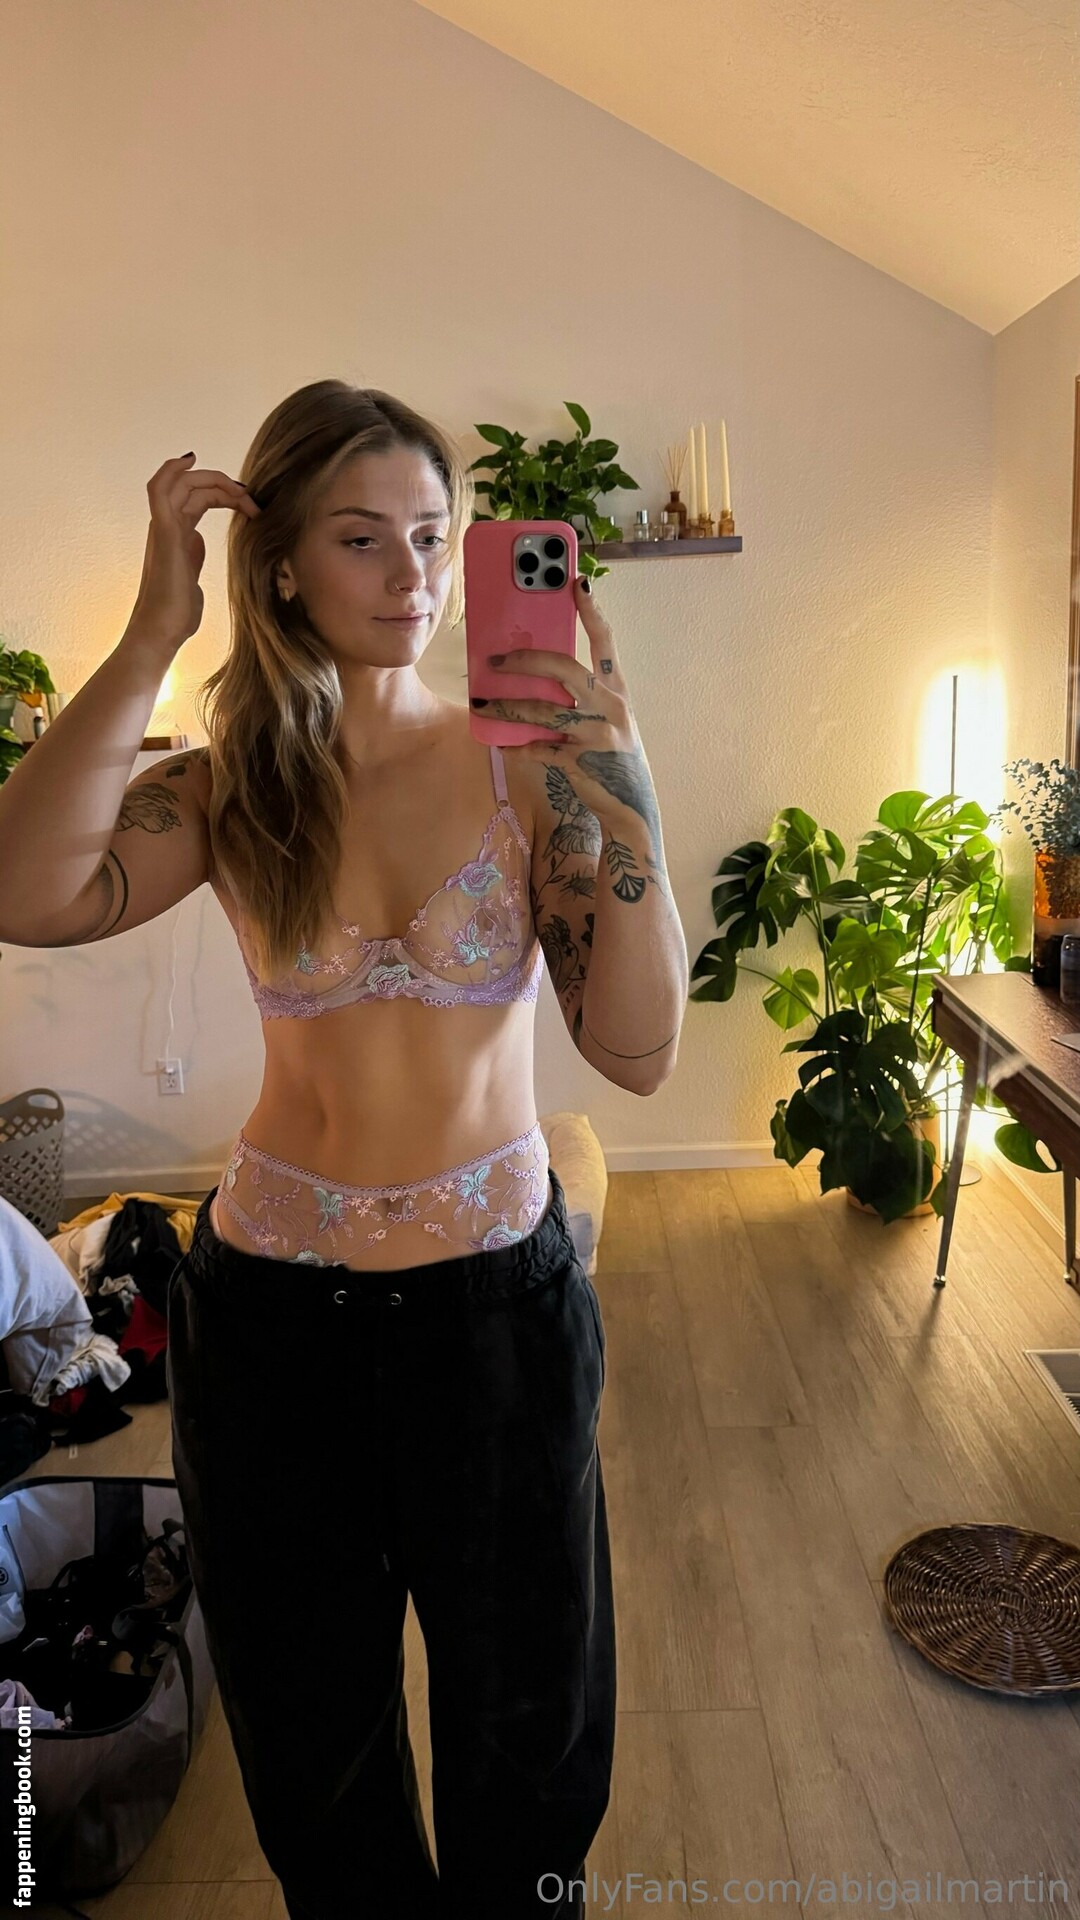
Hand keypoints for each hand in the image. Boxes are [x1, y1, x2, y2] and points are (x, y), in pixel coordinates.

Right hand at [126, 452, 259, 648]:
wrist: (162, 631)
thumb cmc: (176, 612)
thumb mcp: (191, 577)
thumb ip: (193, 556)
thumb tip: (198, 542)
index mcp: (176, 535)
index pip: (198, 498)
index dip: (224, 494)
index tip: (251, 504)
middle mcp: (167, 526)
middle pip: (192, 487)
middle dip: (225, 486)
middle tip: (252, 499)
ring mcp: (163, 528)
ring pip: (180, 483)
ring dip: (213, 480)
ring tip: (241, 492)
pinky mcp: (163, 533)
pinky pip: (159, 490)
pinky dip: (172, 470)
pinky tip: (190, 460)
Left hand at [472, 575, 658, 833]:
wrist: (634, 808)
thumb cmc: (613, 757)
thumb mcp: (609, 720)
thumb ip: (583, 697)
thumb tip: (537, 675)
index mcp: (616, 691)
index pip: (606, 641)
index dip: (591, 610)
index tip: (576, 581)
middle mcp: (610, 708)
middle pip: (564, 669)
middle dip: (526, 660)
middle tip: (495, 659)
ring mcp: (596, 736)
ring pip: (542, 712)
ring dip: (506, 706)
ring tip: (482, 702)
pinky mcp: (580, 764)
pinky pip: (539, 750)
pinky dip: (517, 748)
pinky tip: (499, 744)